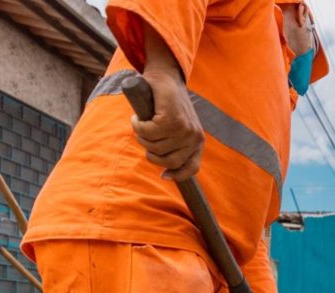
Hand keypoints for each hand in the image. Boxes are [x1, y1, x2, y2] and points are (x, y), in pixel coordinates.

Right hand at [130, 30, 202, 180]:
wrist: (166, 75)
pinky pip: (146, 133)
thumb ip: (175, 145)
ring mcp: (183, 129)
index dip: (177, 175)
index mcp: (197, 140)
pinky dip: (137, 124)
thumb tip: (166, 174)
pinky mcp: (170, 119)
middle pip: (167, 162)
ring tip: (142, 123)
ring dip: (141, 136)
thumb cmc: (168, 102)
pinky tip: (138, 116)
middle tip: (145, 136)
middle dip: (151, 152)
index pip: (192, 167)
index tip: (163, 175)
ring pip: (154, 147)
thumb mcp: (177, 126)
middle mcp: (194, 137)